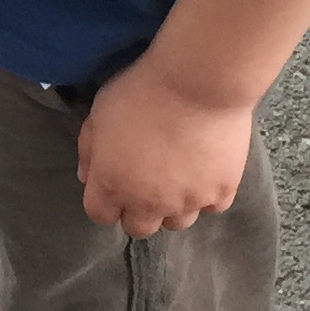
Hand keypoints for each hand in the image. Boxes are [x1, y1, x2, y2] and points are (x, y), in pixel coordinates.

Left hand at [76, 55, 253, 237]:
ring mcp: (187, 202)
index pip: (100, 215)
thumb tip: (87, 176)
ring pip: (177, 222)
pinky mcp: (221, 192)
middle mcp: (148, 203)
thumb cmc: (141, 91)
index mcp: (112, 185)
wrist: (197, 82)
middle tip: (148, 180)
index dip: (106, 200)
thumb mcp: (99, 112)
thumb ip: (89, 149)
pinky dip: (208, 193)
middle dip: (139, 210)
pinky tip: (207, 170)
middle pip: (139, 228)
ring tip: (180, 176)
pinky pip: (213, 206)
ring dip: (174, 205)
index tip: (115, 181)